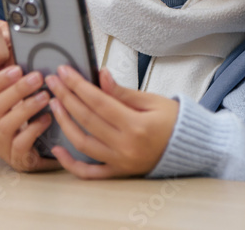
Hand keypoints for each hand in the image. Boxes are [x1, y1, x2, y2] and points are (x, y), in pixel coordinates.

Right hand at [0, 65, 62, 172]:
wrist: (43, 157)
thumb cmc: (32, 124)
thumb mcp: (22, 102)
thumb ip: (16, 84)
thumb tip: (15, 58)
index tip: (18, 68)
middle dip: (17, 89)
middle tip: (38, 77)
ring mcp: (3, 146)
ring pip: (5, 125)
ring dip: (27, 107)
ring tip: (45, 97)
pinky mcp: (17, 160)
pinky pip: (20, 144)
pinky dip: (34, 129)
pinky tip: (47, 119)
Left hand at [45, 66, 178, 178]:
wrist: (191, 148)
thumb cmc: (174, 121)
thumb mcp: (153, 101)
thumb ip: (123, 92)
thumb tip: (100, 76)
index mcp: (137, 125)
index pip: (99, 101)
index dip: (78, 85)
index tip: (64, 72)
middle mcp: (126, 146)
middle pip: (87, 119)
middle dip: (66, 97)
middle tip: (53, 81)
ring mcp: (121, 162)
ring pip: (83, 143)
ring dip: (65, 123)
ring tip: (55, 104)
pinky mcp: (119, 172)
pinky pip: (90, 173)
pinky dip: (71, 164)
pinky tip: (57, 150)